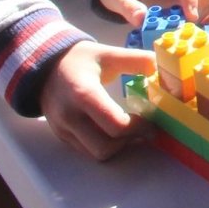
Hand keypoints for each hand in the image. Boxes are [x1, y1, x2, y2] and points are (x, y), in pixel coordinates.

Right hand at [40, 41, 158, 160]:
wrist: (45, 68)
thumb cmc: (80, 59)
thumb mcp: (109, 54)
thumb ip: (137, 60)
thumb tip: (163, 68)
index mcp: (83, 94)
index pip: (114, 124)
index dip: (139, 127)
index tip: (153, 120)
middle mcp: (70, 117)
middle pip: (105, 147)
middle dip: (129, 140)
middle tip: (146, 128)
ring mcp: (63, 130)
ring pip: (96, 154)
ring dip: (119, 146)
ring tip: (133, 130)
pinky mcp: (62, 136)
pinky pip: (87, 151)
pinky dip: (106, 145)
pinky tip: (117, 131)